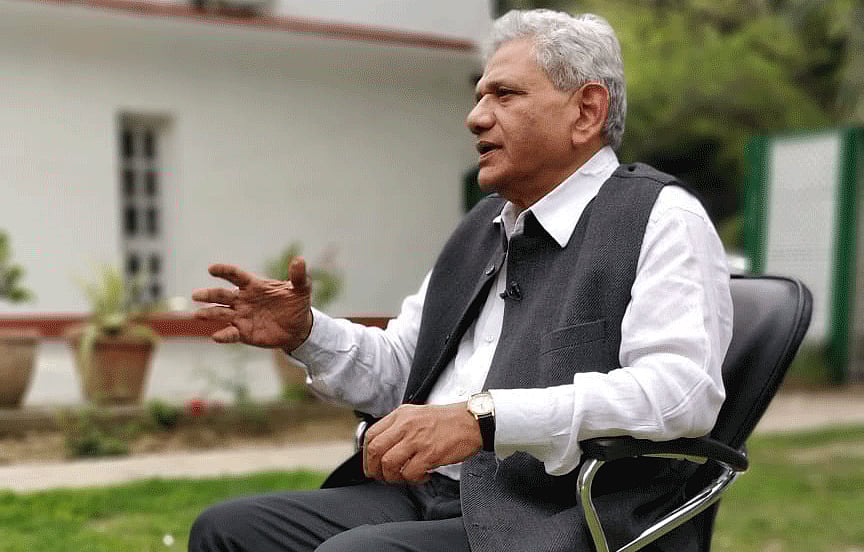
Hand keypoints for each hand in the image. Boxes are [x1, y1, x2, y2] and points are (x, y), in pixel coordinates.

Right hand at [192, 260, 312, 349]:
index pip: (236, 275)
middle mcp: (243, 300)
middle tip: (196, 295)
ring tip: (197, 315)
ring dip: (209, 313)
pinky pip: (230, 333)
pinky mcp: (243, 332)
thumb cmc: (296, 304)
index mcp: (254, 285)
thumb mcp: (301, 289)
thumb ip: (299, 276)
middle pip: (222, 295)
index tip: (212, 269)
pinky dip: (223, 335)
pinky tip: (216, 336)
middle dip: (209, 294)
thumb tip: (300, 260)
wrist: (299, 327)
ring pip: (220, 313)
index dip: (224, 271)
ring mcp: (241, 316)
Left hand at [363, 403, 482, 482]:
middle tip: (383, 477)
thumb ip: (399, 427)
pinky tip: (423, 476)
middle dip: (375, 469)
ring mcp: (417, 439)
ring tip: (405, 477)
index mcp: (401, 415)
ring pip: (389, 464)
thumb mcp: (417, 414)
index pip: (371, 435)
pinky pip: (410, 473)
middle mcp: (406, 425)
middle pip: (375, 451)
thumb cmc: (448, 421)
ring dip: (393, 477)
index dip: (366, 455)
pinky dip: (413, 480)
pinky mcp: (430, 453)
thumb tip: (382, 449)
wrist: (473, 421)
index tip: (371, 465)